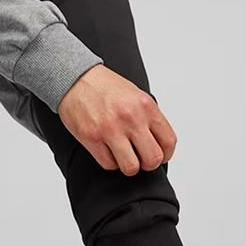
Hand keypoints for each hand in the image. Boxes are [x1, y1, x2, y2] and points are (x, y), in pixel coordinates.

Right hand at [57, 64, 177, 175]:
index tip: (160, 155)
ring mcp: (111, 129)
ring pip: (131, 167)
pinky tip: (108, 150)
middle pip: (152, 159)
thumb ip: (149, 117)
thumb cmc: (105, 86)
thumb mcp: (136, 95)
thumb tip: (158, 141)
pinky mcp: (92, 138)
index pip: (168, 141)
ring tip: (124, 156)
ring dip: (129, 165)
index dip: (166, 155)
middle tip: (141, 158)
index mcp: (145, 106)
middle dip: (148, 163)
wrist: (77, 78)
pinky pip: (109, 164)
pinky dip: (110, 162)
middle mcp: (131, 118)